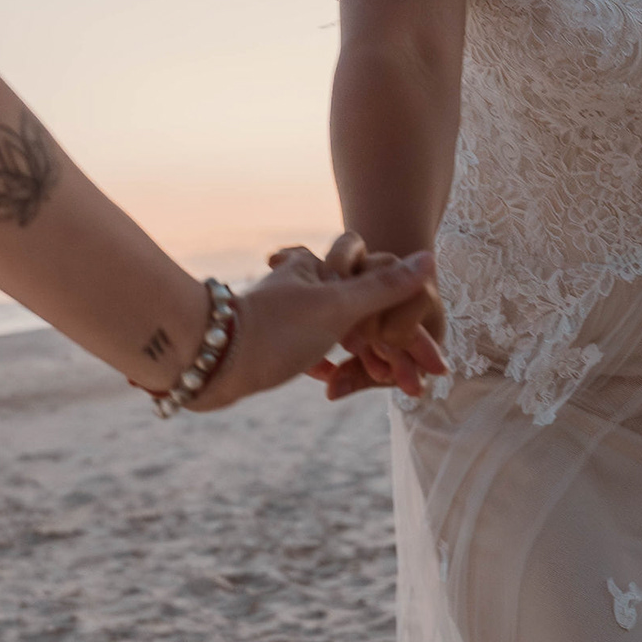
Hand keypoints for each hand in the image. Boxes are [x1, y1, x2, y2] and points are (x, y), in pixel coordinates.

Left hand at [192, 237, 444, 410]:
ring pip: (339, 333)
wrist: (208, 360)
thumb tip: (428, 258)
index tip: (433, 366)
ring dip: (365, 357)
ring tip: (385, 382)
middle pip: (365, 313)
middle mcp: (306, 285)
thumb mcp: (338, 306)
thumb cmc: (275, 329)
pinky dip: (327, 363)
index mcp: (322, 269)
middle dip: (392, 349)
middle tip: (414, 383)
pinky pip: (309, 350)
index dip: (413, 331)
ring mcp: (289, 314)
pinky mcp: (271, 343)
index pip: (383, 289)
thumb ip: (385, 287)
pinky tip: (337, 380)